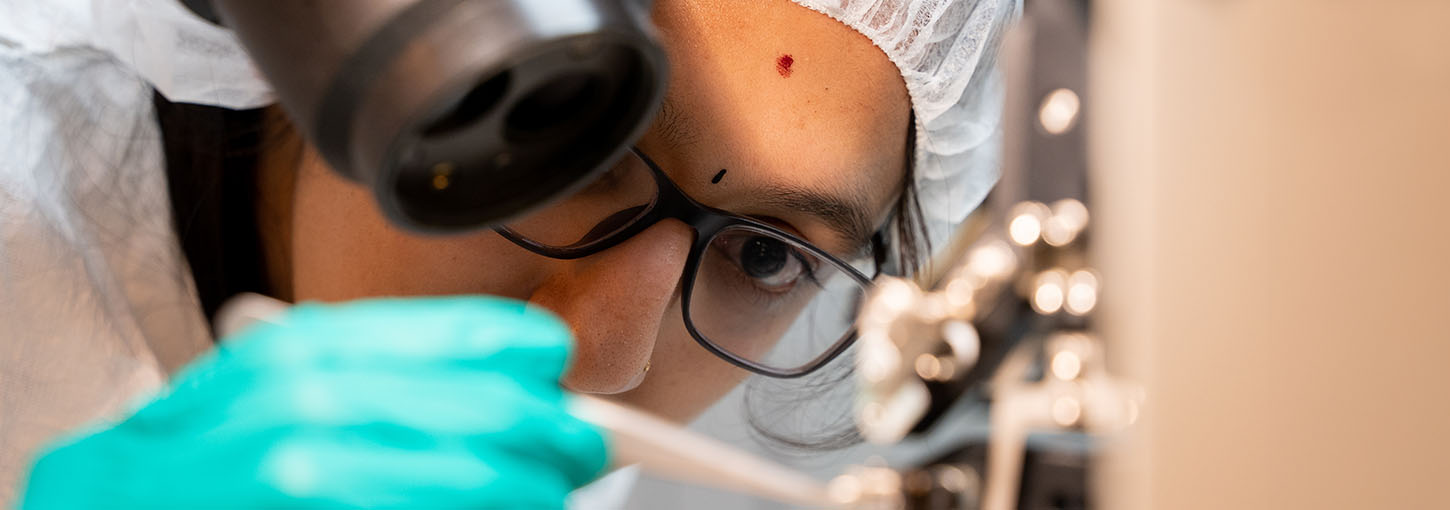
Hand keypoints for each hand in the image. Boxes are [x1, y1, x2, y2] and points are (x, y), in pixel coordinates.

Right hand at [20, 297, 606, 508]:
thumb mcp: (286, 374)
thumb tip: (518, 374)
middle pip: (510, 418)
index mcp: (323, 348)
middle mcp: (327, 407)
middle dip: (565, 440)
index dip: (544, 363)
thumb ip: (389, 365)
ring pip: (501, 489)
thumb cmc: (205, 447)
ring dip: (535, 497)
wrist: (115, 505)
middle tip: (580, 452)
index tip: (563, 382)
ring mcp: (326, 480)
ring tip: (534, 497)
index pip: (488, 338)